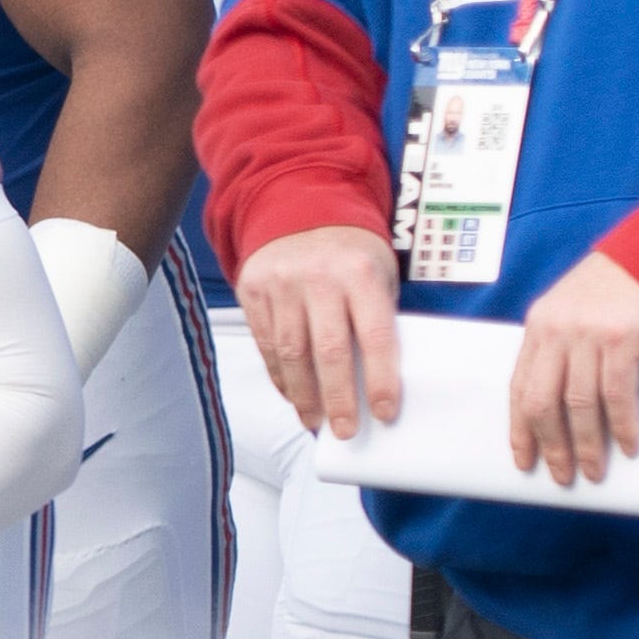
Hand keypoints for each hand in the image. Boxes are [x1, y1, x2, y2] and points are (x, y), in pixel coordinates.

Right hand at [232, 222, 403, 442]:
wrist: (298, 207)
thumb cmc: (349, 251)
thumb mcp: (378, 271)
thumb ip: (376, 315)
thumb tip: (375, 377)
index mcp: (360, 272)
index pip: (373, 335)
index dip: (379, 379)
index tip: (384, 413)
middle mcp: (318, 278)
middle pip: (327, 351)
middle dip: (338, 398)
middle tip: (346, 431)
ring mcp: (281, 285)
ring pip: (292, 353)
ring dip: (304, 395)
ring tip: (315, 421)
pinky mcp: (254, 291)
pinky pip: (267, 344)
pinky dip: (280, 376)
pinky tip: (293, 395)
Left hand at [506, 249, 638, 486]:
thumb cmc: (616, 291)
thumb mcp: (572, 311)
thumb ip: (561, 348)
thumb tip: (560, 407)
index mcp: (538, 327)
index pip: (519, 387)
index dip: (519, 429)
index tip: (523, 460)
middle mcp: (557, 332)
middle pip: (542, 401)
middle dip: (549, 445)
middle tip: (561, 475)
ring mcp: (589, 335)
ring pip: (578, 404)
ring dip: (586, 444)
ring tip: (594, 471)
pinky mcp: (624, 339)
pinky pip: (617, 394)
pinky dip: (622, 425)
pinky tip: (627, 446)